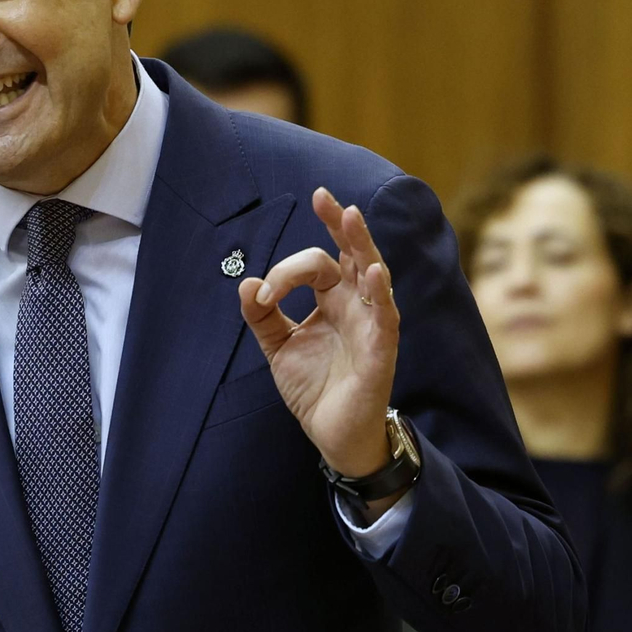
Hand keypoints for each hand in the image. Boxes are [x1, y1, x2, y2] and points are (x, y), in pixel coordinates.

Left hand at [238, 188, 399, 487]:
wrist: (331, 433)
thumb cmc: (313, 386)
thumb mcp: (278, 347)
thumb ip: (261, 316)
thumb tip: (246, 283)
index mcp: (333, 299)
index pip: (315, 265)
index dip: (285, 273)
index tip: (263, 295)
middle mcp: (356, 305)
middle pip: (353, 255)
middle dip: (341, 225)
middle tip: (324, 198)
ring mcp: (372, 325)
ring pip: (374, 277)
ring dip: (362, 247)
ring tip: (351, 217)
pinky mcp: (381, 351)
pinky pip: (385, 318)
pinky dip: (380, 295)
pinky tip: (372, 272)